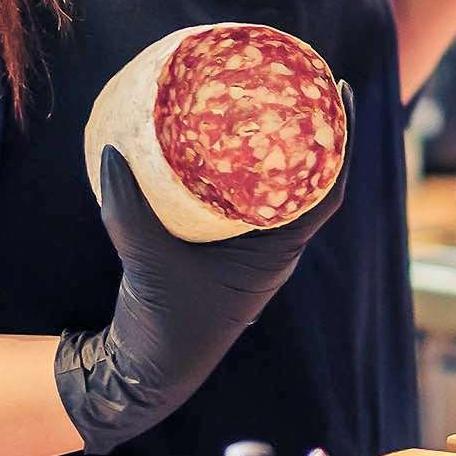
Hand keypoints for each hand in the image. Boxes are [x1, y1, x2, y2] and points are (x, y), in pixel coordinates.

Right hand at [54, 96, 352, 454]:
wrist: (146, 374)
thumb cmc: (162, 327)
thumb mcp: (146, 262)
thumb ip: (126, 207)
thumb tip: (112, 150)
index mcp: (278, 253)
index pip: (329, 189)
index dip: (342, 141)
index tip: (343, 93)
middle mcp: (275, 249)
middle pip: (312, 179)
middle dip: (316, 130)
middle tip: (305, 80)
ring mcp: (252, 251)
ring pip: (282, 189)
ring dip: (284, 147)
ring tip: (276, 97)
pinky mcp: (226, 252)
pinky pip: (249, 200)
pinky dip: (247, 170)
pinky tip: (229, 141)